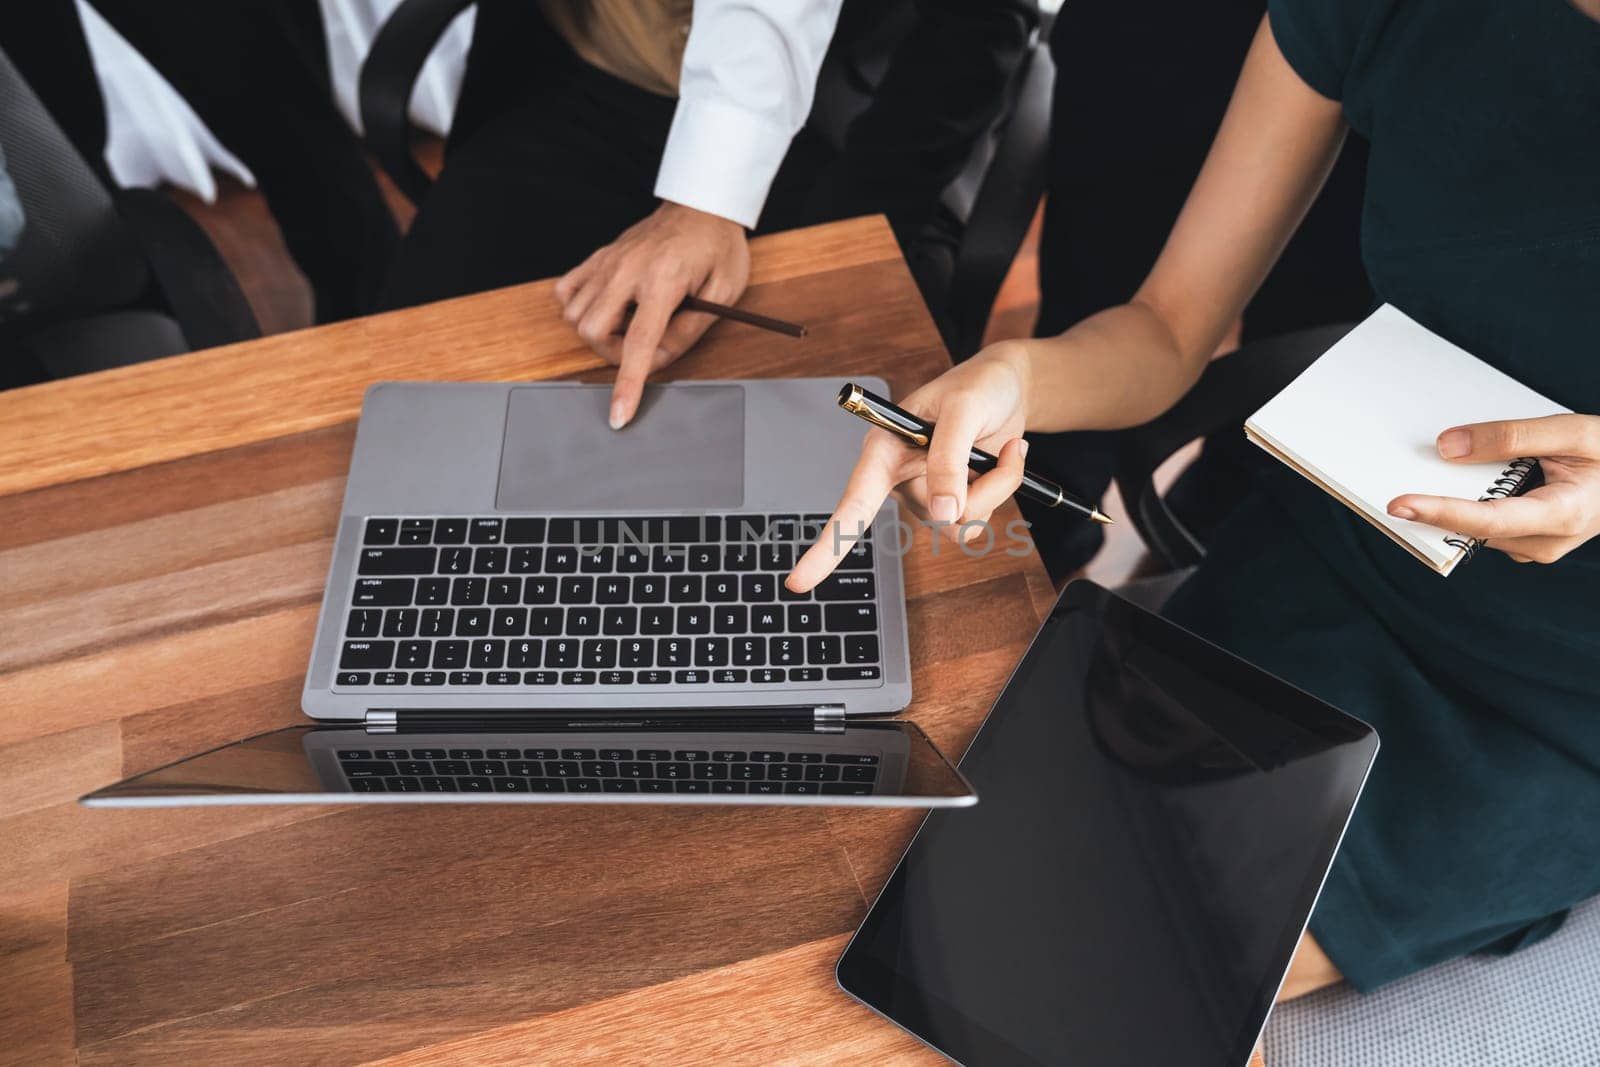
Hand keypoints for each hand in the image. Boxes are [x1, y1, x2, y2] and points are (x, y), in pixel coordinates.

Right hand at [555, 201, 749, 428]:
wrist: (702, 205)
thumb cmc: (717, 246)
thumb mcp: (724, 292)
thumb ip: (691, 330)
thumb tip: (660, 360)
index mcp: (664, 279)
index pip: (639, 342)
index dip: (628, 384)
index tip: (619, 414)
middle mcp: (627, 269)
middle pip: (594, 331)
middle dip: (614, 352)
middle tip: (644, 345)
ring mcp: (608, 261)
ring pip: (575, 315)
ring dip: (599, 333)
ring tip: (629, 323)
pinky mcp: (597, 257)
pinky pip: (567, 292)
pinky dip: (579, 309)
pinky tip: (606, 308)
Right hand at [786, 343, 1033, 592]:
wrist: (1009, 388)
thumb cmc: (979, 387)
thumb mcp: (963, 410)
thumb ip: (948, 459)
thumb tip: (942, 513)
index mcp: (883, 450)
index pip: (852, 504)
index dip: (827, 546)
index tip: (798, 582)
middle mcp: (898, 478)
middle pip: (934, 515)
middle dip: (980, 485)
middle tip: (1001, 444)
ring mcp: (926, 494)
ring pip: (960, 523)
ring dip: (995, 488)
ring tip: (1004, 448)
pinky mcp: (952, 503)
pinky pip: (976, 521)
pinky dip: (1002, 490)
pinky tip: (1005, 458)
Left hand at [1388, 413, 1599, 563]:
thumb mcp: (1574, 432)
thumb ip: (1512, 437)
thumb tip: (1448, 447)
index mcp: (1564, 514)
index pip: (1487, 519)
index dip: (1439, 512)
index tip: (1398, 504)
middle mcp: (1545, 543)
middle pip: (1472, 526)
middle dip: (1433, 502)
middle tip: (1388, 473)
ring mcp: (1535, 548)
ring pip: (1475, 528)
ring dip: (1450, 500)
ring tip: (1420, 468)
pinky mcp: (1526, 543)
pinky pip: (1485, 525)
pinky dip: (1467, 501)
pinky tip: (1455, 475)